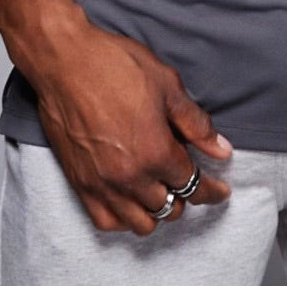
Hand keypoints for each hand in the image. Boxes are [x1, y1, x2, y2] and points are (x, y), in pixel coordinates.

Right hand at [28, 17, 232, 235]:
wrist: (64, 62)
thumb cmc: (114, 65)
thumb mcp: (167, 85)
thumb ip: (196, 123)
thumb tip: (221, 150)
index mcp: (157, 152)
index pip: (193, 185)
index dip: (212, 190)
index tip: (220, 191)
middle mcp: (130, 177)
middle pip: (170, 207)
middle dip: (184, 195)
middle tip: (185, 177)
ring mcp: (103, 184)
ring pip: (141, 223)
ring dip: (156, 210)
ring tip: (160, 188)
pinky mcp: (79, 183)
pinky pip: (107, 222)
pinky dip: (124, 218)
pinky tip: (130, 200)